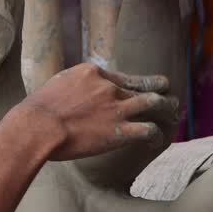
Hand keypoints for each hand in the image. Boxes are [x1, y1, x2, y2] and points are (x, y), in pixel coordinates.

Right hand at [16, 64, 174, 161]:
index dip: (132, 83)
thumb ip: (72, 87)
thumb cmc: (38, 110)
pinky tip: (156, 138)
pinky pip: (148, 130)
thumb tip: (71, 95)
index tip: (136, 87)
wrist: (38, 126)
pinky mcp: (120, 130)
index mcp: (92, 73)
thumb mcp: (55, 86)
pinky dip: (156, 134)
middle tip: (166, 90)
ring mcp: (117, 108)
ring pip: (154, 103)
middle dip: (158, 88)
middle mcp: (109, 87)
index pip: (121, 76)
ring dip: (167, 107)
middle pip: (142, 85)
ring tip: (174, 111)